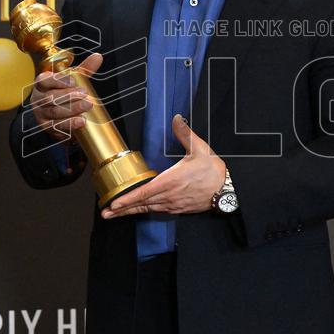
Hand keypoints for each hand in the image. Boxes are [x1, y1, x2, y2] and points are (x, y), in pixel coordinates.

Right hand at [29, 52, 100, 141]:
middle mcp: (38, 98)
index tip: (74, 81)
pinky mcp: (47, 126)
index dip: (58, 80)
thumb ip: (84, 69)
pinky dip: (69, 124)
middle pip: (50, 97)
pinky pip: (56, 126)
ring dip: (72, 109)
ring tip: (87, 106)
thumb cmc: (64, 92)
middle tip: (85, 94)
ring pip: (54, 112)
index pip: (45, 80)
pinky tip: (81, 121)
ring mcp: (41, 113)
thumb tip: (98, 57)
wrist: (58, 115)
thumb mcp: (72, 80)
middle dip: (69, 96)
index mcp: (42, 84)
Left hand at [101, 114, 226, 218]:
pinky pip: (158, 211)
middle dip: (122, 209)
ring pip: (148, 209)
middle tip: (106, 213)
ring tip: (115, 214)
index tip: (113, 203)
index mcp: (171, 181)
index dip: (127, 199)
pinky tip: (138, 210)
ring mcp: (174, 204)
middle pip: (141, 204)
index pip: (143, 192)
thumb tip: (177, 118)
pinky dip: (145, 211)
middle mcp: (169, 195)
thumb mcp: (199, 148)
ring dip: (131, 212)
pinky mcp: (179, 209)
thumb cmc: (213, 170)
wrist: (227, 189)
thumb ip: (184, 133)